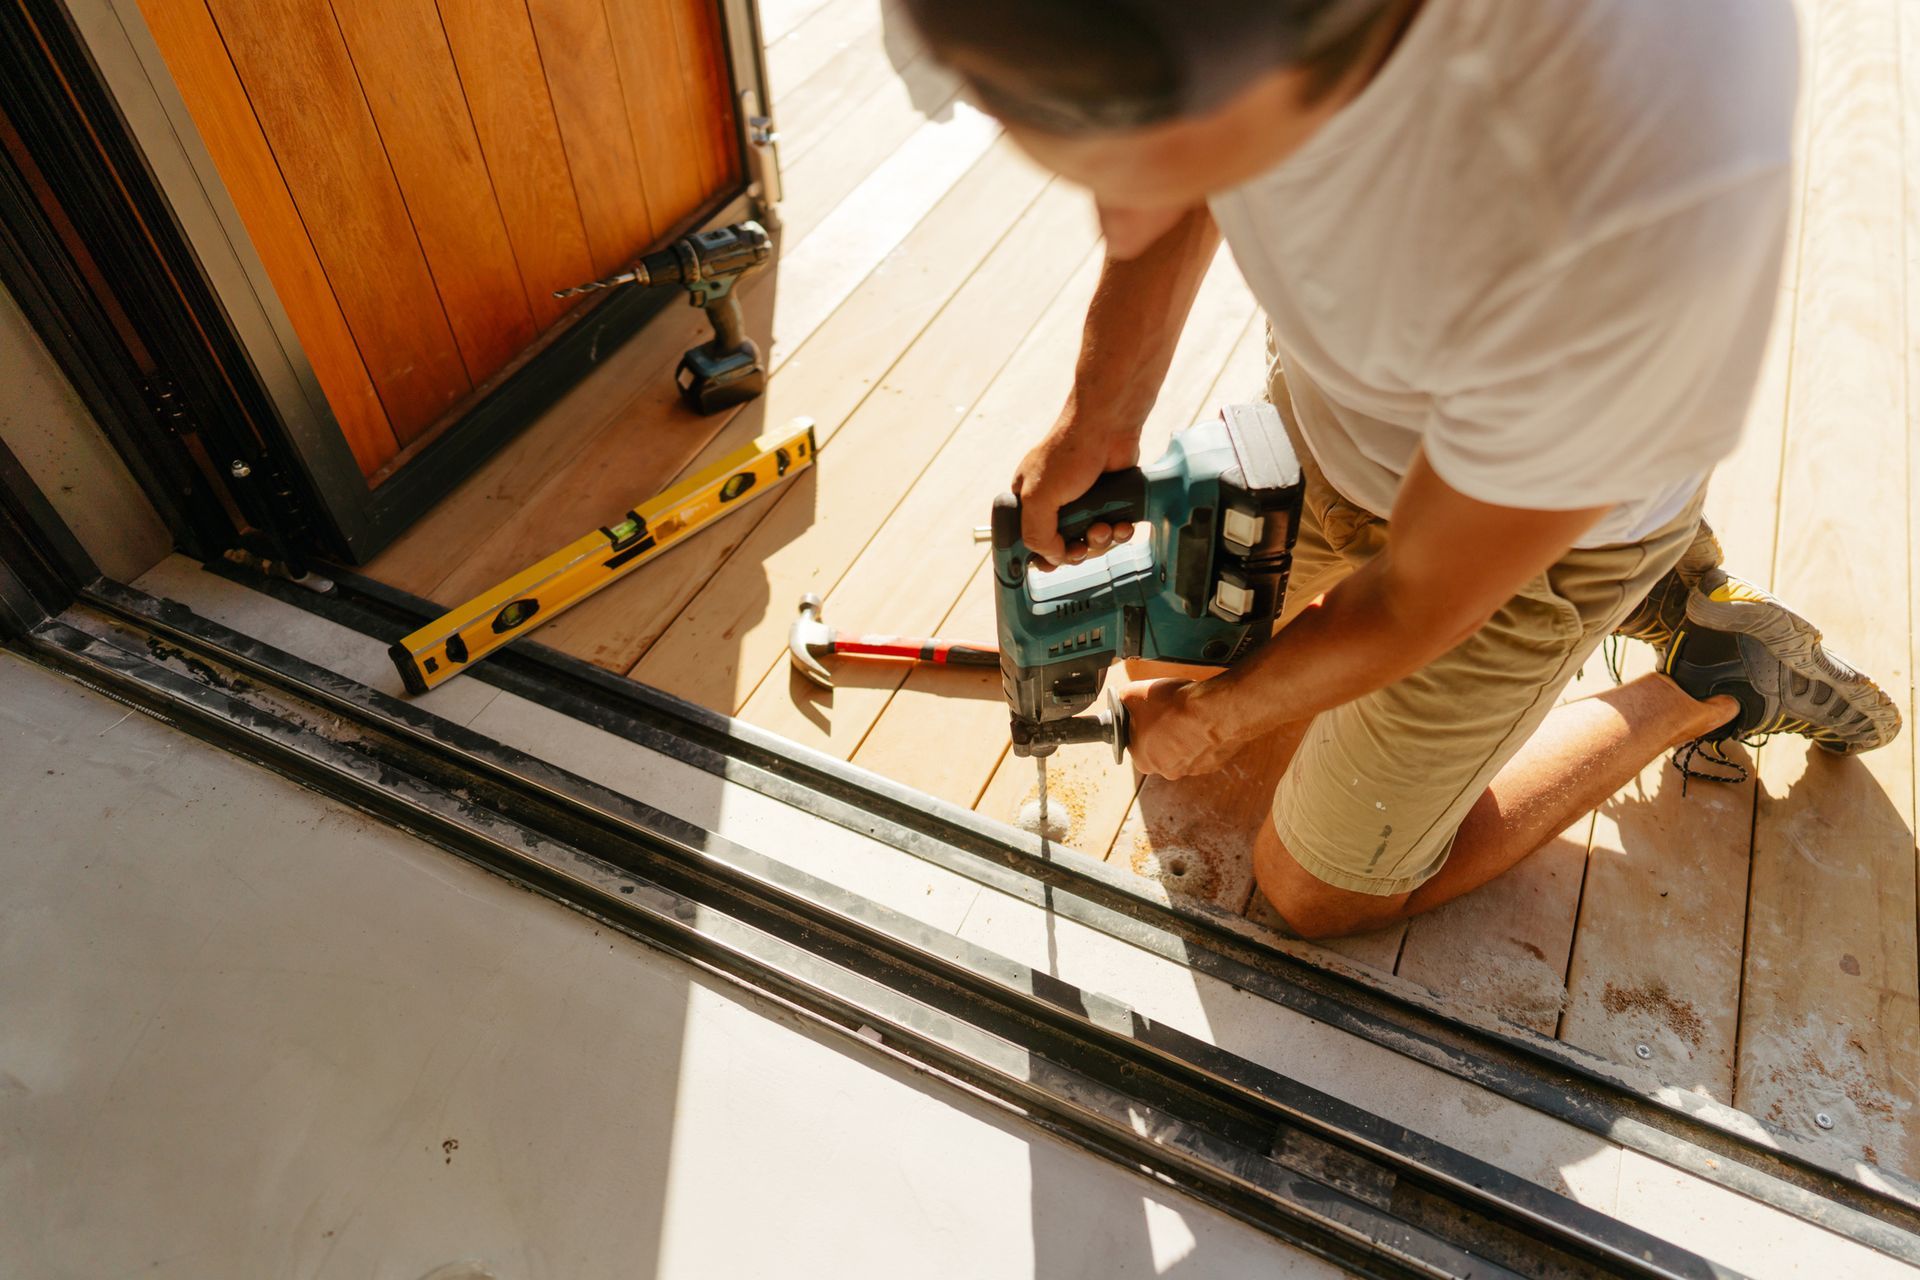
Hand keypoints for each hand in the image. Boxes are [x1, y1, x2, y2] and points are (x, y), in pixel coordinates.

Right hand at [1011, 415, 1138, 568]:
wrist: (1109, 427)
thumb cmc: (1069, 453)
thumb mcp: (1037, 497)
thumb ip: (1036, 534)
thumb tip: (1053, 558)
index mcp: (1029, 501)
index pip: (1031, 541)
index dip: (1044, 557)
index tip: (1054, 564)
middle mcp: (1055, 503)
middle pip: (1065, 547)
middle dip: (1078, 550)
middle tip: (1083, 544)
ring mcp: (1084, 503)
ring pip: (1093, 541)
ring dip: (1101, 541)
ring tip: (1105, 528)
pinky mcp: (1110, 501)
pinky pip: (1114, 530)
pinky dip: (1119, 533)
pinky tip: (1122, 526)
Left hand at [1116, 678, 1236, 779]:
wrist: (1215, 709)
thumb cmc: (1174, 706)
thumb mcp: (1132, 694)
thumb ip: (1122, 701)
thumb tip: (1120, 700)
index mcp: (1143, 760)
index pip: (1135, 742)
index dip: (1140, 724)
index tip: (1147, 712)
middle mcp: (1167, 770)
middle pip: (1159, 747)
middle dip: (1162, 730)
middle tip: (1168, 711)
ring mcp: (1193, 768)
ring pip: (1183, 748)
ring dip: (1183, 733)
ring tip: (1187, 714)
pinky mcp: (1214, 762)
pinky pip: (1203, 748)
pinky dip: (1202, 736)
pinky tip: (1202, 720)